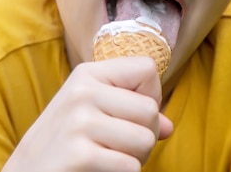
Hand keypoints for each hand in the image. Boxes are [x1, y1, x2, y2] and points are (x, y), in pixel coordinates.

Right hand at [2, 56, 173, 171]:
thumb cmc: (63, 144)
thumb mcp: (90, 114)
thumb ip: (130, 112)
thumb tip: (167, 126)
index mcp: (87, 74)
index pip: (146, 69)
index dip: (150, 96)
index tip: (129, 116)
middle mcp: (82, 91)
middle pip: (150, 109)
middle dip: (144, 136)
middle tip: (117, 147)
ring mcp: (79, 122)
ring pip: (145, 139)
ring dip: (134, 159)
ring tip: (107, 159)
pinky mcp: (79, 154)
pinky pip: (130, 166)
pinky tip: (97, 171)